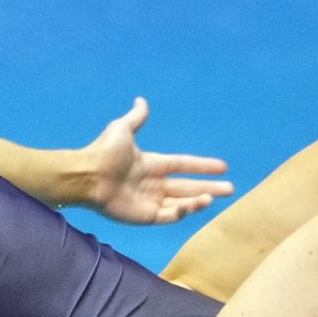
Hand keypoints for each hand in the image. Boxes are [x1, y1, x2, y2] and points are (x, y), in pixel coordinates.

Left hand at [86, 98, 233, 224]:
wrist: (87, 175)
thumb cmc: (103, 152)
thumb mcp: (122, 129)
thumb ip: (137, 118)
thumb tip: (141, 100)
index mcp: (151, 164)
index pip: (183, 165)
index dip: (202, 166)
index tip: (223, 166)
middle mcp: (153, 183)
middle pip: (188, 186)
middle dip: (209, 187)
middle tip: (230, 189)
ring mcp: (149, 201)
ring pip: (181, 202)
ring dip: (198, 201)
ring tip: (213, 198)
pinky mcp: (144, 216)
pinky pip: (168, 216)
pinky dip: (182, 212)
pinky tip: (193, 205)